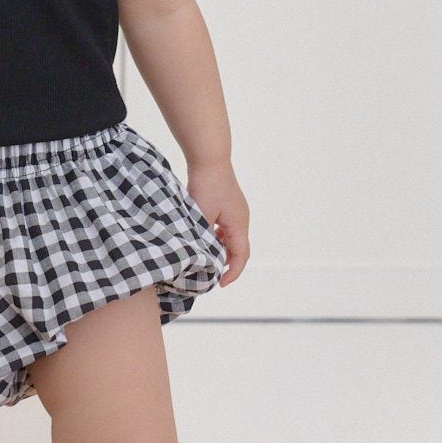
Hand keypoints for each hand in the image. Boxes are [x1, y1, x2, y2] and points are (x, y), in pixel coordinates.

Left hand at [185, 158, 249, 287]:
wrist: (209, 158)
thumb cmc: (206, 185)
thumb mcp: (201, 215)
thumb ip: (202, 237)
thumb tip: (199, 255)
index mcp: (239, 224)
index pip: (241, 256)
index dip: (232, 273)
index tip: (219, 284)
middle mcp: (242, 219)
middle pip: (239, 249)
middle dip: (227, 264)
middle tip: (212, 275)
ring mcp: (237, 211)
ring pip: (232, 238)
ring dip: (221, 250)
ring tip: (205, 259)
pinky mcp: (229, 204)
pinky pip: (227, 228)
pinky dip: (218, 238)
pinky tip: (203, 239)